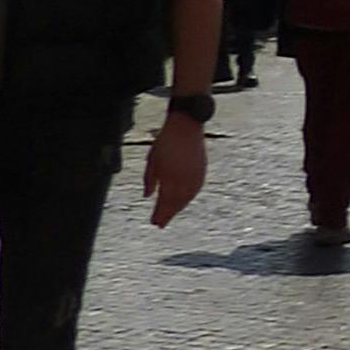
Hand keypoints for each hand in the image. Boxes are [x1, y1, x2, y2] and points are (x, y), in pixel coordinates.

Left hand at [142, 110, 210, 227]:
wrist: (186, 125)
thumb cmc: (165, 141)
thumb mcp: (152, 160)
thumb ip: (150, 180)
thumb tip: (148, 196)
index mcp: (170, 176)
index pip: (165, 201)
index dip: (160, 213)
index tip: (154, 223)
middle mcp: (184, 179)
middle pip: (176, 203)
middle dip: (168, 214)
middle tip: (160, 224)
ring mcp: (195, 175)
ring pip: (187, 198)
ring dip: (179, 207)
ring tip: (171, 214)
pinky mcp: (202, 171)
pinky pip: (195, 190)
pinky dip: (188, 198)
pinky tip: (183, 201)